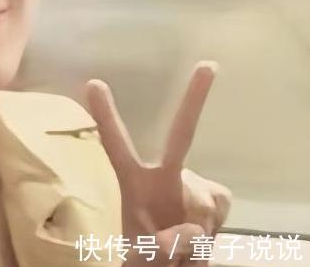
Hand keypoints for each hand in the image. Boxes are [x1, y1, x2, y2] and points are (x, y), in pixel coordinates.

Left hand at [86, 61, 227, 264]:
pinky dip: (213, 227)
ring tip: (181, 247)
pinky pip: (220, 206)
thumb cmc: (145, 257)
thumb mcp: (144, 258)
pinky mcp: (215, 196)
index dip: (105, 118)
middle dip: (194, 101)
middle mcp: (163, 177)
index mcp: (134, 185)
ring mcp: (191, 184)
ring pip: (204, 202)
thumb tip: (179, 232)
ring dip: (196, 232)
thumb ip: (157, 247)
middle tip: (208, 66)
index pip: (115, 147)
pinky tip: (199, 235)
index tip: (93, 83)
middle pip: (182, 137)